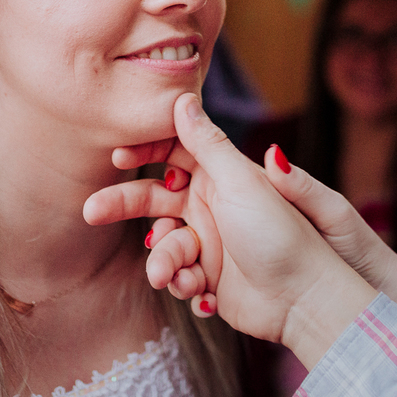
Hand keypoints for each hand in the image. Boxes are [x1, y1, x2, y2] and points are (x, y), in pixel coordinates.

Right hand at [84, 93, 376, 367]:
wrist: (304, 298)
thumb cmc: (281, 233)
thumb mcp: (241, 182)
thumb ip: (208, 143)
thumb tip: (182, 99)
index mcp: (220, 176)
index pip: (172, 153)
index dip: (143, 153)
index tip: (117, 157)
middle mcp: (211, 205)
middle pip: (153, 198)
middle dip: (123, 205)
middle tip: (92, 211)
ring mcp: (209, 242)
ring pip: (163, 243)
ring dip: (163, 259)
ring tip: (177, 275)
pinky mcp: (209, 277)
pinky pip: (178, 276)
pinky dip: (183, 283)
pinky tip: (202, 291)